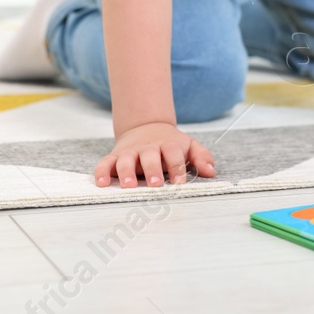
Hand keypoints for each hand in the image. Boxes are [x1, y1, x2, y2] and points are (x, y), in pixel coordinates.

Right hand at [95, 121, 216, 187]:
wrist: (147, 127)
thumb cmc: (170, 144)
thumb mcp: (189, 146)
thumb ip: (201, 157)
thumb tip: (211, 172)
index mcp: (168, 145)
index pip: (173, 154)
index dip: (177, 167)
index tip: (180, 181)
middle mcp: (148, 148)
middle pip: (150, 156)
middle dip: (152, 170)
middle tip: (155, 184)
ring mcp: (130, 152)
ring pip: (126, 160)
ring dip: (127, 172)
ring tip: (129, 185)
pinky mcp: (115, 156)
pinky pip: (105, 163)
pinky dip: (102, 172)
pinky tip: (102, 183)